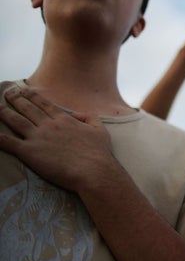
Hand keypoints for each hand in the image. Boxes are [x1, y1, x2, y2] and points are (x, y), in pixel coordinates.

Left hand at [0, 88, 117, 191]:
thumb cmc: (99, 152)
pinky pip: (8, 142)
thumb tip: (77, 114)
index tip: (23, 90)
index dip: (31, 96)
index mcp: (63, 119)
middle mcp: (48, 125)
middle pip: (27, 108)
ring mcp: (38, 138)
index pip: (43, 104)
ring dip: (3, 113)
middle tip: (7, 93)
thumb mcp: (99, 129)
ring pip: (15, 121)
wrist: (93, 170)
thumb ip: (89, 118)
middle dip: (14, 99)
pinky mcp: (29, 152)